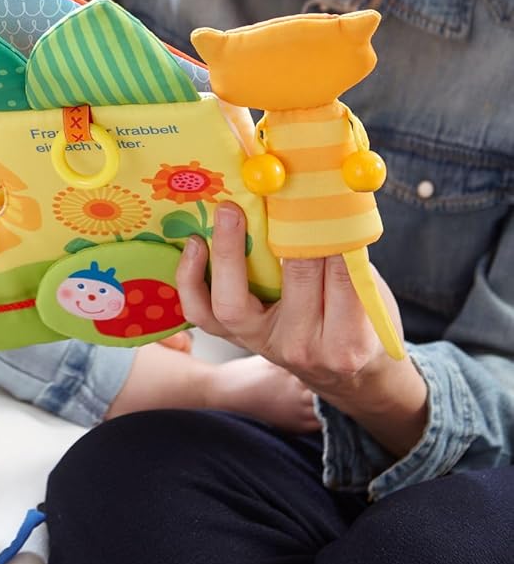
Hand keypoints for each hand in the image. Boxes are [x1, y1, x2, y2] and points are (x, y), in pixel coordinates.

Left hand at [176, 202, 426, 455]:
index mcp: (347, 341)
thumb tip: (329, 199)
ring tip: (229, 211)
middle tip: (280, 186)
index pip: (339, 275)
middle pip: (292, 279)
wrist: (345, 376)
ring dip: (229, 250)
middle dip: (289, 228)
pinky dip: (191, 277)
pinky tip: (196, 243)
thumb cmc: (361, 325)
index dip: (330, 231)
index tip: (322, 193)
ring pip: (234, 302)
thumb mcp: (372, 299)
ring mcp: (262, 345)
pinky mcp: (236, 338)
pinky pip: (202, 312)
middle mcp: (302, 348)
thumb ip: (351, 260)